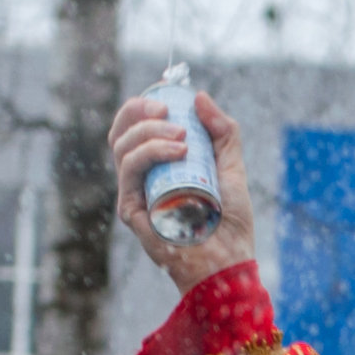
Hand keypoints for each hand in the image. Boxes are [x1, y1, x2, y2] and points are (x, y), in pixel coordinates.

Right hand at [110, 89, 257, 295]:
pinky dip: (150, 152)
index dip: (143, 105)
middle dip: (140, 110)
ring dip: (150, 131)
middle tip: (169, 110)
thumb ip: (223, 133)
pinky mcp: (132, 210)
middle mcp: (141, 178)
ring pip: (122, 146)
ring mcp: (134, 193)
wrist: (229, 260)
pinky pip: (129, 170)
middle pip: (121, 132)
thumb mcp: (232, 168)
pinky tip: (178, 150)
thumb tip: (199, 97)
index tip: (166, 94)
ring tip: (182, 137)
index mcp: (158, 167)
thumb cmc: (229, 222)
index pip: (137, 127)